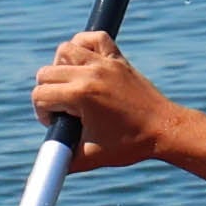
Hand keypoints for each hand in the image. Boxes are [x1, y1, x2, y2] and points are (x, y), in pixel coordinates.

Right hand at [34, 31, 176, 169]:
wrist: (164, 130)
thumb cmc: (130, 144)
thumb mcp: (91, 157)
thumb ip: (63, 159)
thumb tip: (46, 168)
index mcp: (82, 95)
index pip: (40, 95)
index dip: (43, 113)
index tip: (59, 124)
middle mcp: (91, 73)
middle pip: (47, 72)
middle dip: (48, 93)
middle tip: (65, 110)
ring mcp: (105, 63)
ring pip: (66, 50)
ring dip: (60, 67)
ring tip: (72, 87)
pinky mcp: (118, 59)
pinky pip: (95, 38)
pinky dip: (84, 44)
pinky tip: (86, 63)